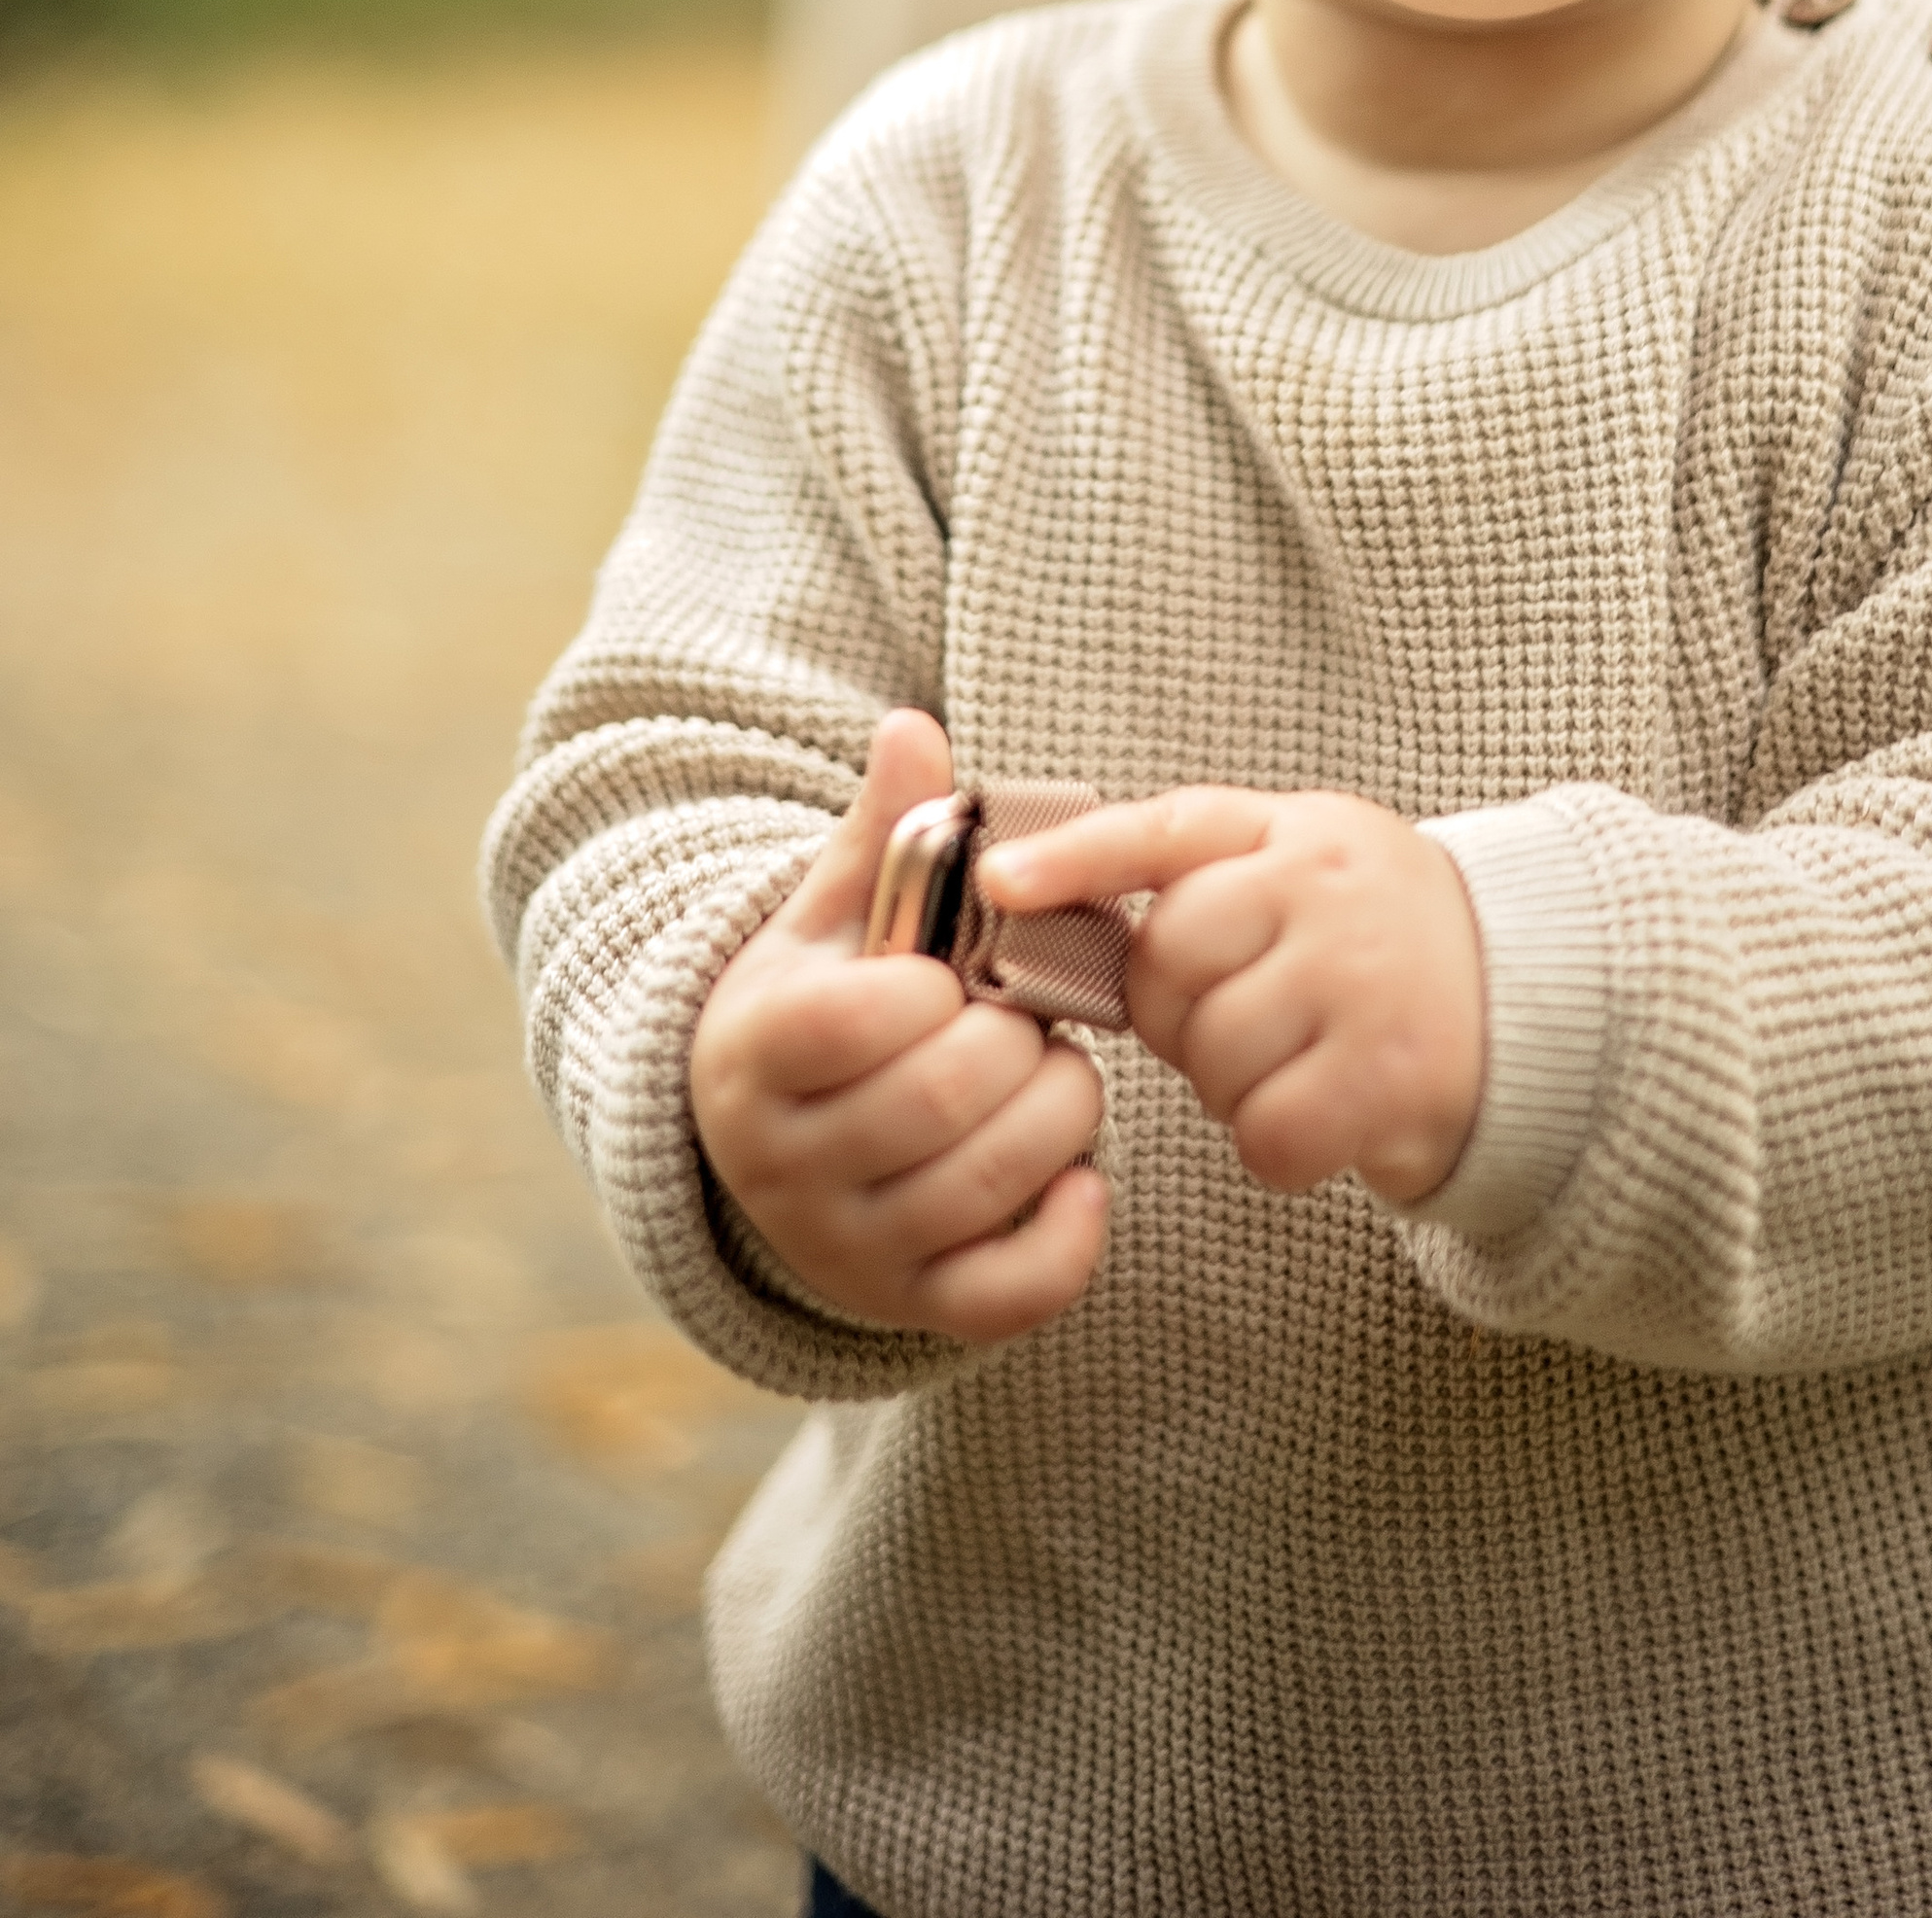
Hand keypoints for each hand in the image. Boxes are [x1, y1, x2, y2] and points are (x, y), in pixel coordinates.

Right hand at [688, 710, 1107, 1342]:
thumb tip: (914, 725)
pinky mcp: (912, 1308)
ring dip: (1057, 1114)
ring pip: (992, 1185)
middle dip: (1017, 1043)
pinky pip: (1013, 1294)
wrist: (775, 1153)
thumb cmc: (823, 1009)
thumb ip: (881, 829)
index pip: (860, 1020)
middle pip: (948, 1098)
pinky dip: (1068, 1230)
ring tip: (1046, 1078)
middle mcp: (784, 1167)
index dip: (933, 989)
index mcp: (756, 1050)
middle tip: (1019, 1024)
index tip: (945, 979)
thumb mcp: (831, 917)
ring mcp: (848, 1249)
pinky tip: (1073, 1174)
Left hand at [983, 789, 1484, 1206]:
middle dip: (1181, 1014)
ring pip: (1215, 1056)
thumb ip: (1198, 870)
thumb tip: (1036, 896)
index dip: (1073, 856)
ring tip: (1296, 1058)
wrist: (1531, 997)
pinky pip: (1270, 1132)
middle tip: (1242, 1016)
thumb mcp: (1298, 861)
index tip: (998, 883)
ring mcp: (1362, 979)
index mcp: (1292, 829)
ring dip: (1234, 1085)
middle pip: (1172, 963)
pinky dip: (1281, 1145)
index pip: (1166, 828)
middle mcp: (1326, 890)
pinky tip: (1323, 1112)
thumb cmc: (1373, 938)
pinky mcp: (1393, 1074)